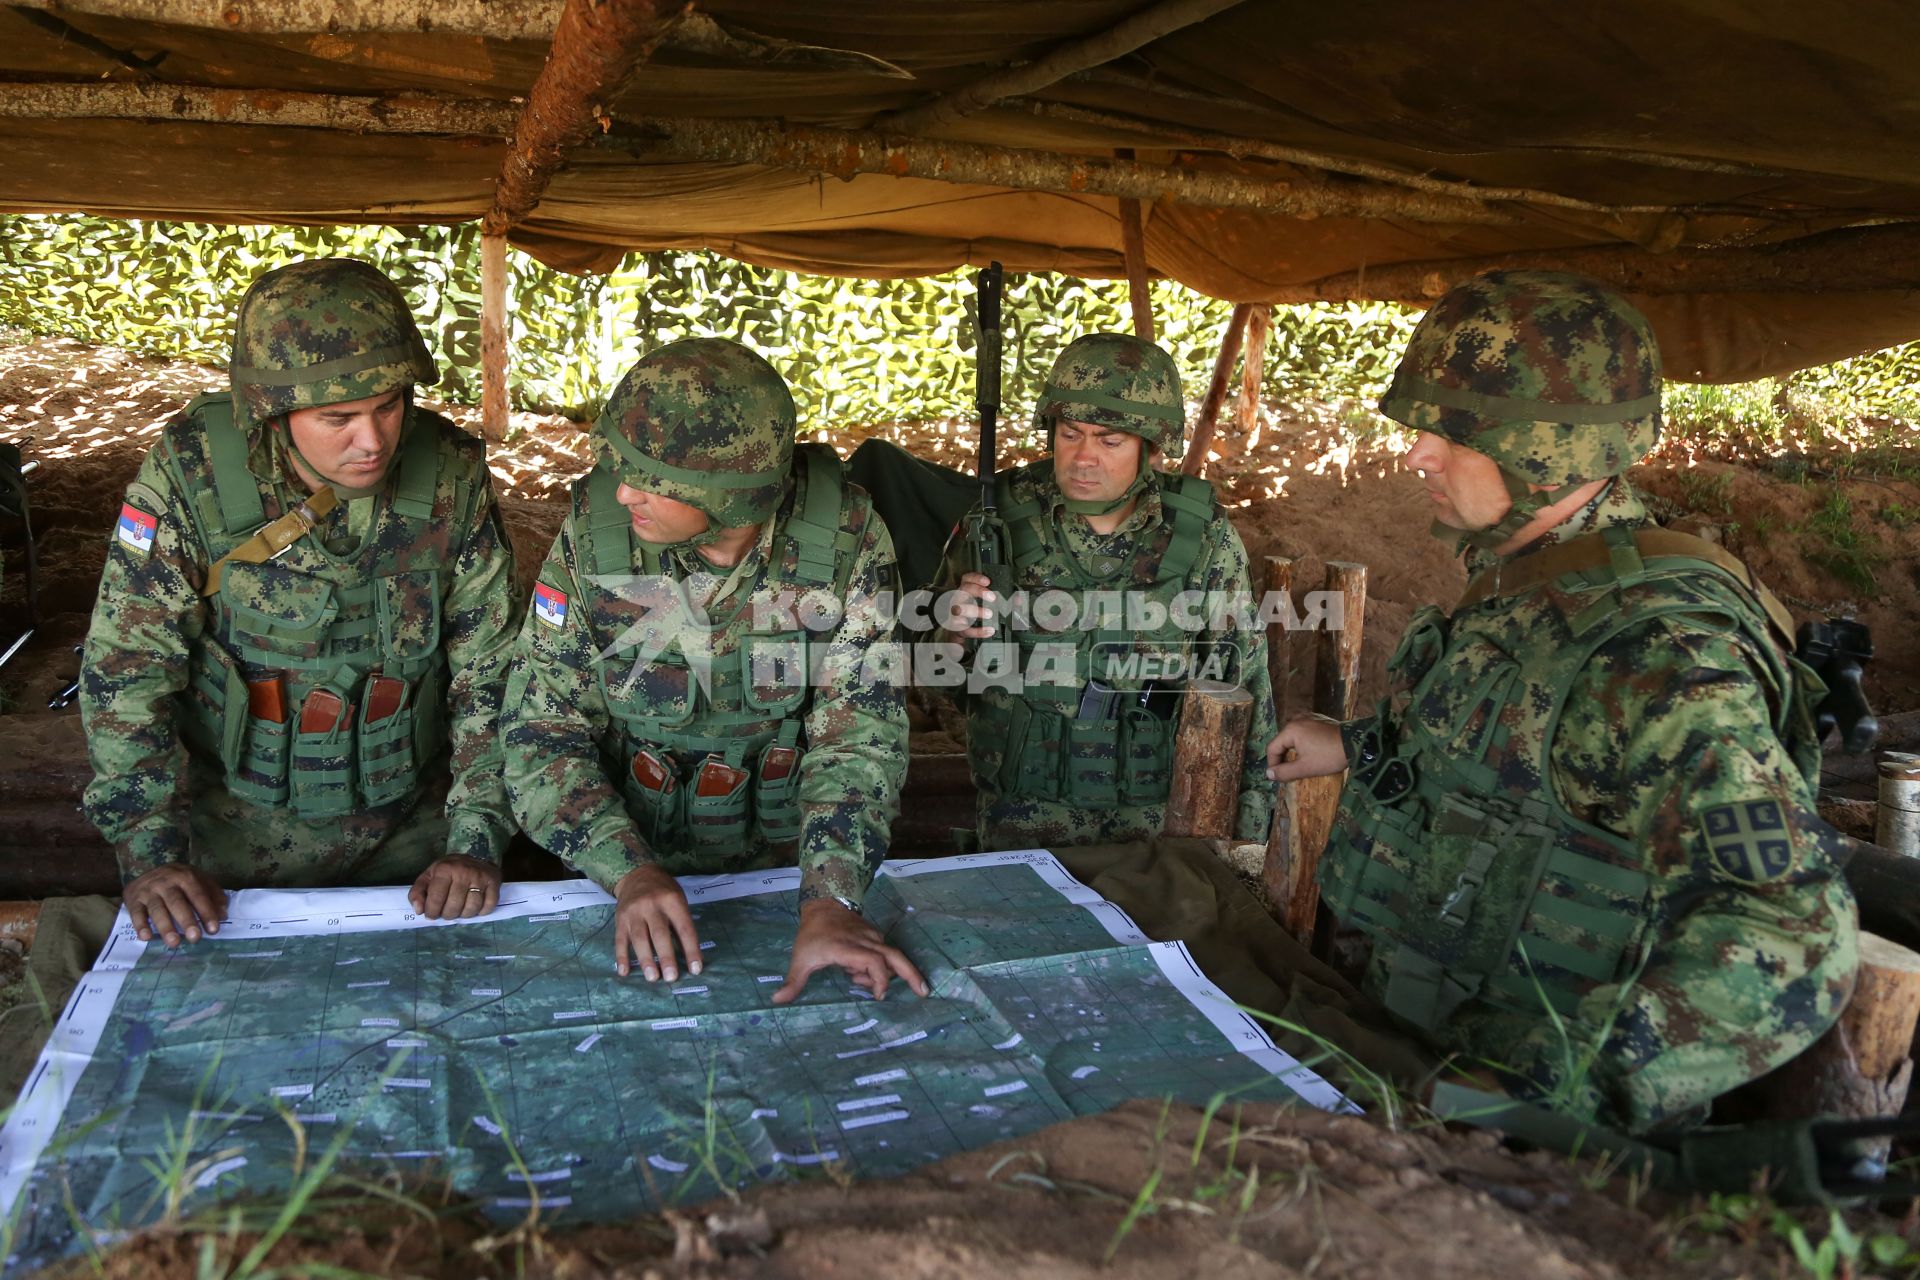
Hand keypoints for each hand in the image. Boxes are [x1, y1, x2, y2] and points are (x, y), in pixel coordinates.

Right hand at [124, 865, 227, 947]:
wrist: (148, 870)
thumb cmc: (179, 881)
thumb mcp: (199, 881)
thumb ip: (213, 895)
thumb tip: (223, 915)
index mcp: (185, 876)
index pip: (198, 895)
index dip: (206, 912)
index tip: (213, 929)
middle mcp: (166, 882)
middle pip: (177, 902)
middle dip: (187, 920)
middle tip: (195, 938)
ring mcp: (148, 891)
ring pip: (157, 909)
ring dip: (165, 927)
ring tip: (174, 943)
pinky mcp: (133, 899)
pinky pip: (136, 913)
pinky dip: (141, 925)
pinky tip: (146, 937)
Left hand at [409, 855, 501, 919]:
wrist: (476, 854)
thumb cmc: (449, 870)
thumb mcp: (428, 876)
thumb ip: (417, 893)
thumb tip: (419, 910)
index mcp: (445, 869)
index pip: (436, 899)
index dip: (432, 912)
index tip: (432, 914)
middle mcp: (464, 872)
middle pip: (454, 906)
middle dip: (447, 915)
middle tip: (446, 912)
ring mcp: (481, 878)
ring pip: (471, 908)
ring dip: (464, 915)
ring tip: (459, 910)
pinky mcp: (494, 883)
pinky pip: (488, 906)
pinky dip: (481, 912)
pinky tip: (474, 908)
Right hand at [612, 865, 701, 981]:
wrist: (637, 874)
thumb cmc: (664, 891)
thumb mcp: (678, 899)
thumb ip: (681, 923)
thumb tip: (687, 956)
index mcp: (672, 901)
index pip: (684, 928)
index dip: (691, 949)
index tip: (695, 969)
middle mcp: (652, 906)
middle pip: (659, 934)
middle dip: (666, 957)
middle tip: (672, 977)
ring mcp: (633, 913)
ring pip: (639, 939)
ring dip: (646, 960)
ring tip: (653, 977)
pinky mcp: (620, 920)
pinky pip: (620, 940)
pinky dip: (622, 957)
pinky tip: (624, 972)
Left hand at [771, 898, 929, 1005]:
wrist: (823, 905)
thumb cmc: (811, 935)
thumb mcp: (800, 958)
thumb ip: (793, 981)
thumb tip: (777, 1001)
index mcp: (848, 947)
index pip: (874, 962)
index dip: (879, 980)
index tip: (877, 996)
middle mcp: (866, 940)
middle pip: (895, 956)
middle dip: (911, 974)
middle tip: (924, 993)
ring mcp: (873, 936)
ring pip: (891, 957)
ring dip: (881, 974)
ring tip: (855, 979)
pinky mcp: (876, 935)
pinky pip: (885, 953)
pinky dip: (879, 967)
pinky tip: (859, 973)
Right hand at [937, 572, 996, 638]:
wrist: (958, 631)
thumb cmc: (971, 614)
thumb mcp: (981, 603)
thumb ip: (996, 600)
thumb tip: (1015, 600)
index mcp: (963, 592)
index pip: (966, 579)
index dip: (976, 578)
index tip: (988, 581)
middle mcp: (957, 600)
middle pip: (964, 590)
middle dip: (978, 591)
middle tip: (993, 597)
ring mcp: (954, 613)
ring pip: (960, 609)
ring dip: (976, 610)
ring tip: (989, 614)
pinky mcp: (956, 628)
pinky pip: (966, 629)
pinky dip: (978, 631)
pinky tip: (989, 630)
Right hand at [1265, 714, 1346, 781]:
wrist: (1357, 743)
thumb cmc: (1329, 756)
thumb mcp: (1305, 768)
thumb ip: (1284, 772)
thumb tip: (1269, 774)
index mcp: (1291, 729)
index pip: (1272, 748)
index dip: (1273, 764)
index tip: (1278, 777)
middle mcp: (1297, 720)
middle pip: (1282, 741)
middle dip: (1283, 758)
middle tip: (1289, 772)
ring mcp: (1309, 717)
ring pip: (1293, 737)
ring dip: (1293, 750)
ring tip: (1299, 764)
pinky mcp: (1319, 719)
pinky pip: (1304, 731)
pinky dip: (1303, 743)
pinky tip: (1311, 752)